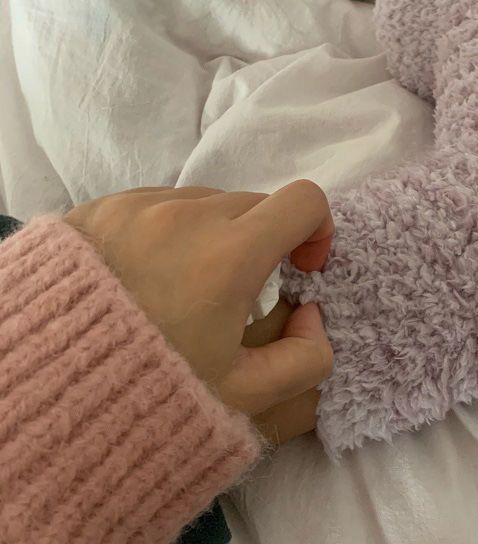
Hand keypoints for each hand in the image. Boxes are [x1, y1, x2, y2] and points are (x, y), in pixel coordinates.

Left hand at [64, 182, 333, 418]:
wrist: (42, 388)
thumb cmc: (150, 391)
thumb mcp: (243, 396)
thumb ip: (306, 357)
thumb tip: (311, 313)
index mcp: (230, 254)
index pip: (304, 201)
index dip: (317, 231)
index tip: (300, 270)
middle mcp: (187, 215)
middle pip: (255, 204)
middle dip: (263, 242)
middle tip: (237, 293)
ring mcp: (141, 205)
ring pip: (207, 202)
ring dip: (215, 235)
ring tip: (183, 289)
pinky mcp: (103, 206)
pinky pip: (160, 204)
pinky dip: (171, 231)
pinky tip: (144, 277)